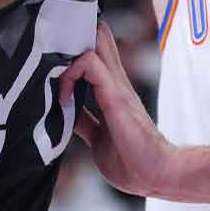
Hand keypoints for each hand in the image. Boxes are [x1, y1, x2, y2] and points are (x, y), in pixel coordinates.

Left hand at [59, 22, 174, 196]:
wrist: (156, 174)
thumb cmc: (131, 161)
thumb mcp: (98, 137)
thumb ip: (84, 121)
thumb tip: (66, 113)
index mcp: (112, 90)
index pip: (96, 51)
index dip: (75, 47)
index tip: (53, 62)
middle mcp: (115, 82)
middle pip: (98, 37)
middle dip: (74, 36)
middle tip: (53, 51)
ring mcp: (117, 85)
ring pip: (95, 42)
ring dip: (70, 50)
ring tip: (55, 70)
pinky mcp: (115, 94)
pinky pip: (89, 65)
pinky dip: (70, 73)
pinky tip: (64, 97)